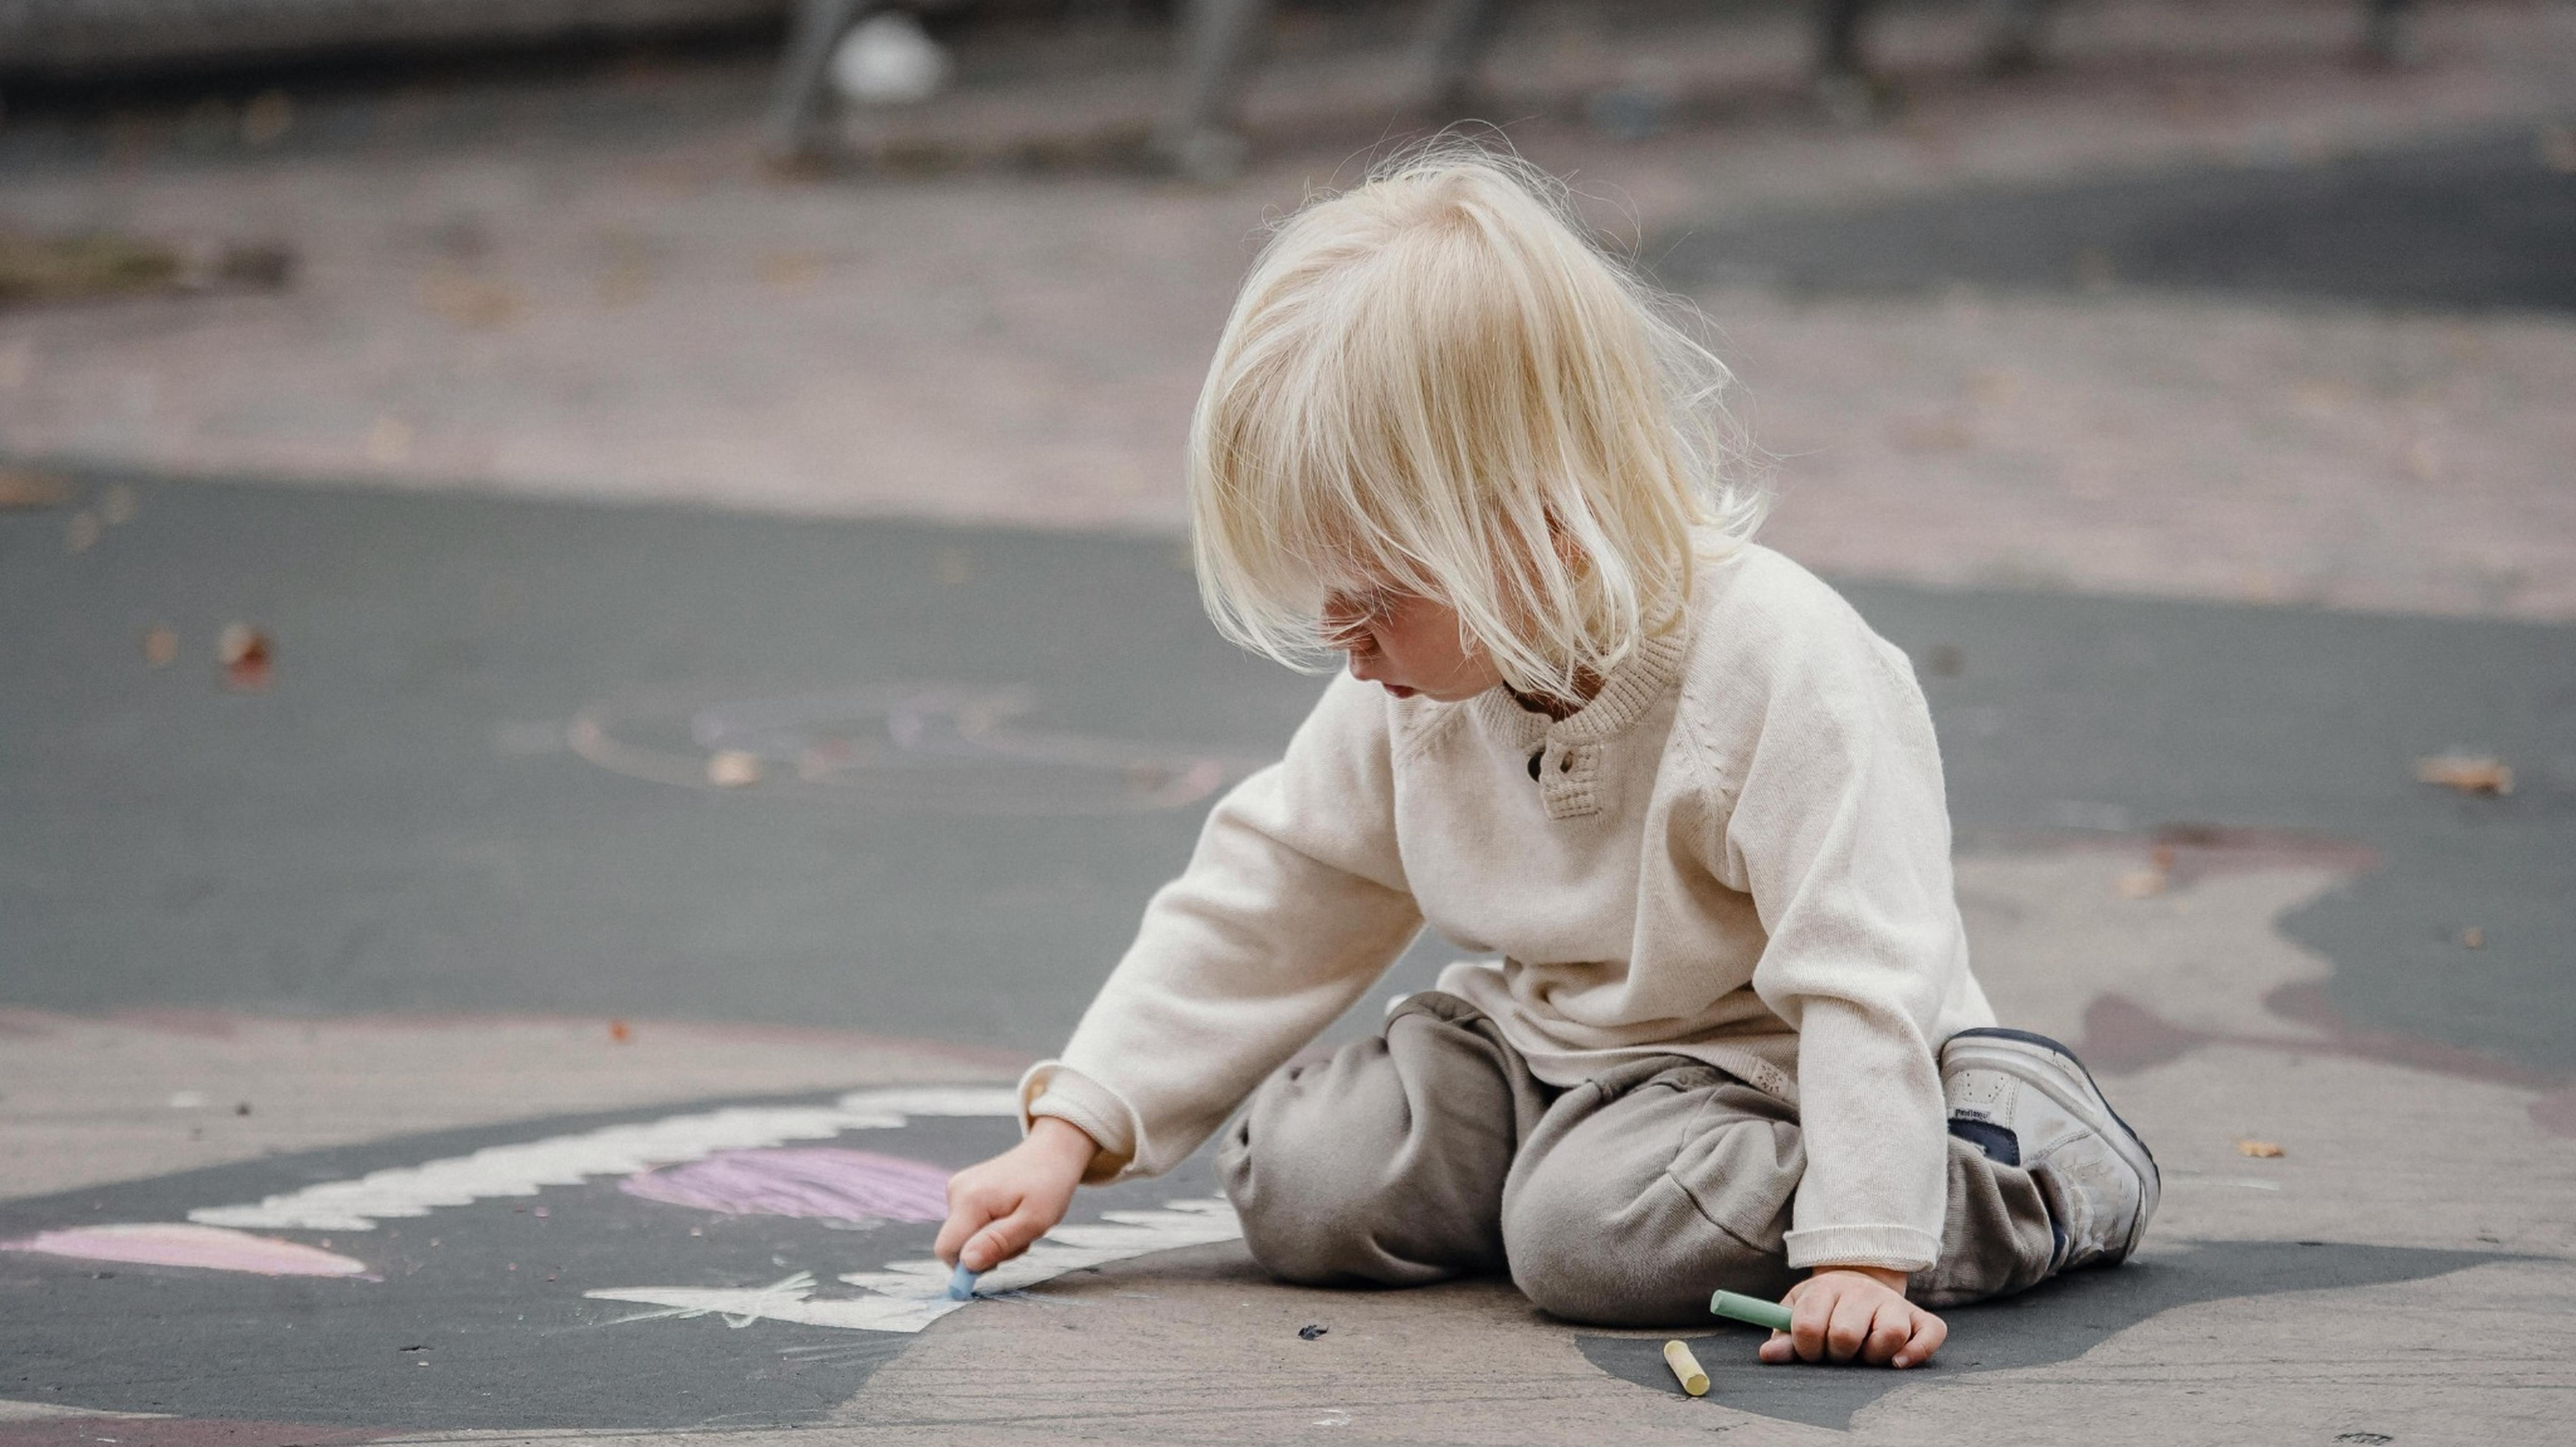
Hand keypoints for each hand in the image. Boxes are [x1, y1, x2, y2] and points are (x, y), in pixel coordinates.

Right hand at [934, 1116, 1097, 1272]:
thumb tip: (966, 1263)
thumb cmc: (1050, 1185)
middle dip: (988, 1252)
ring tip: (1020, 1223)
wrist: (1052, 1152)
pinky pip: (970, 1224)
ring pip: (966, 1237)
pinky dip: (992, 1228)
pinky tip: (1012, 1215)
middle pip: (958, 1245)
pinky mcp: (964, 1190)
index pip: (946, 1249)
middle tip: (1021, 1238)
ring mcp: (958, 1188)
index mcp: (970, 1200)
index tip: (1000, 1262)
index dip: (967, 1267)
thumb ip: (998, 1242)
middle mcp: (956, 1191)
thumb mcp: (1034, 1221)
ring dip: (994, 1240)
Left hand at [1756, 1265, 1946, 1368]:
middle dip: (1838, 1354)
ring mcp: (1894, 1304)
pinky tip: (1896, 1362)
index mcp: (1826, 1289)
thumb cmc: (1824, 1306)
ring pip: (1889, 1336)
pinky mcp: (1921, 1318)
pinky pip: (1930, 1335)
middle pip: (1846, 1335)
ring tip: (1864, 1352)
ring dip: (1873, 1355)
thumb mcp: (1797, 1313)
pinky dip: (1916, 1352)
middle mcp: (1863, 1292)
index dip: (1806, 1348)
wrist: (1859, 1280)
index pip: (1809, 1326)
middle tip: (1838, 1352)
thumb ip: (1783, 1335)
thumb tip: (1768, 1355)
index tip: (1810, 1350)